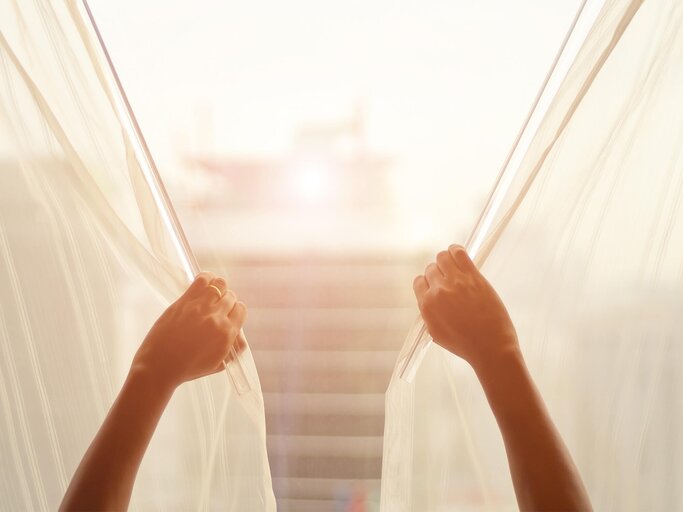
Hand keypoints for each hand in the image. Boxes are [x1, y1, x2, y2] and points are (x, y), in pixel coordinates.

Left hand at [132, 271, 246, 388]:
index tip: (227, 313)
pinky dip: (206, 278)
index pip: (241, 309)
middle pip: (231, 296)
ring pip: (220, 284)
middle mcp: (217, 318)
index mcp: (227, 333)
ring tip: (211, 293)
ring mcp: (200, 308)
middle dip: (225, 300)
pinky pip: (202, 280)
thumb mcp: (217, 364)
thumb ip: (232, 350)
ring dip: (218, 287)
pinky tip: (204, 283)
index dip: (235, 311)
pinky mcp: (185, 301)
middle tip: (215, 306)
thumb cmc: (187, 368)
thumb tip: (239, 337)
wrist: (160, 367)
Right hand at [413, 244, 518, 370]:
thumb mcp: (436, 333)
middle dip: (438, 273)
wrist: (490, 347)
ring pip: (442, 257)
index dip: (427, 282)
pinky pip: (459, 253)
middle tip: (449, 279)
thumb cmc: (466, 344)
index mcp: (427, 305)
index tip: (435, 285)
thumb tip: (430, 301)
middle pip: (431, 268)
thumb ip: (429, 314)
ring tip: (454, 265)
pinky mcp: (473, 276)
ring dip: (446, 260)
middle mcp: (438, 291)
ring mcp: (456, 282)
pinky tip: (458, 253)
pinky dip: (456, 250)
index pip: (418, 282)